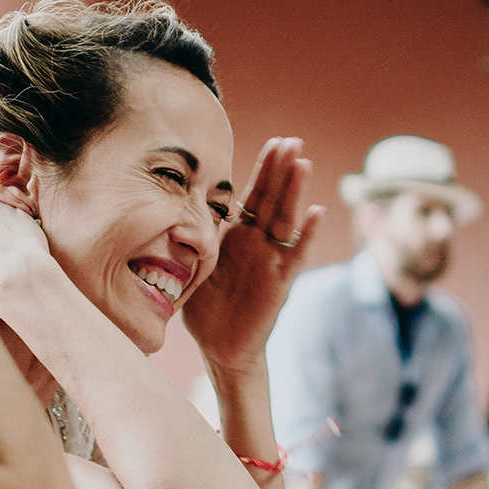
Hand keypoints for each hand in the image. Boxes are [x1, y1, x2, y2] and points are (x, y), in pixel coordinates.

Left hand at [182, 137, 324, 373]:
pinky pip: (295, 256)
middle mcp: (258, 244)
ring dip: (294, 193)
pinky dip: (307, 236)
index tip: (275, 142)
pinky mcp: (279, 283)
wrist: (219, 347)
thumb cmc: (205, 308)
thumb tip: (170, 212)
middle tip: (292, 141)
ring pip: (285, 220)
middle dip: (281, 170)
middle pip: (272, 200)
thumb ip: (191, 241)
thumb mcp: (192, 268)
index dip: (264, 170)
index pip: (253, 196)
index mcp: (236, 237)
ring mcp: (271, 261)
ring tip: (304, 163)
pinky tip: (318, 214)